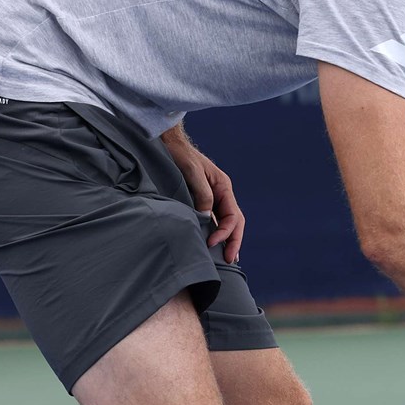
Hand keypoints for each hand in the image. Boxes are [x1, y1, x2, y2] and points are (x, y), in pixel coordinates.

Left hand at [165, 134, 245, 262]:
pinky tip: (213, 244)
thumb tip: (207, 218)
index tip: (211, 244)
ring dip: (227, 240)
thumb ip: (202, 194)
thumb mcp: (192, 172)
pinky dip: (216, 233)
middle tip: (230, 260)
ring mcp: (213, 197)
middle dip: (234, 241)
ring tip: (227, 258)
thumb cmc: (180, 155)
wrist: (168, 143)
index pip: (233, 216)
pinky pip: (213, 220)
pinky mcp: (201, 200)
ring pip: (226, 222)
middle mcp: (221, 194)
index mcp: (223, 187)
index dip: (225, 232)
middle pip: (235, 222)